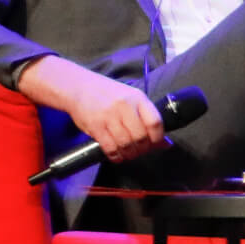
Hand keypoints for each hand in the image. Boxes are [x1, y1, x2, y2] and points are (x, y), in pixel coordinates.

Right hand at [18, 55, 170, 164]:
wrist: (79, 87)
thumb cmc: (108, 95)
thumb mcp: (132, 100)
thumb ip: (147, 119)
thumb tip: (166, 143)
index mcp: (138, 98)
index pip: (155, 122)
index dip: (158, 138)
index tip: (156, 144)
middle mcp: (124, 106)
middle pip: (141, 136)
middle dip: (142, 149)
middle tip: (140, 151)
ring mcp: (109, 115)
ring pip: (126, 143)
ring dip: (129, 154)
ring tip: (129, 154)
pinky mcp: (95, 125)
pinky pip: (110, 147)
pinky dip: (116, 156)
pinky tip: (117, 155)